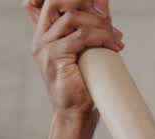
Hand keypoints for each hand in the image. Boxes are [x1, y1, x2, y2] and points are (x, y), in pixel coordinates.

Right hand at [24, 0, 124, 115]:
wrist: (75, 111)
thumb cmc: (82, 81)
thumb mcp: (87, 46)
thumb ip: (91, 22)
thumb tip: (104, 1)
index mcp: (44, 32)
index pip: (46, 1)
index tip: (97, 5)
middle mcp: (40, 37)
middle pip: (56, 1)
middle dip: (84, 2)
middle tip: (107, 17)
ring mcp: (44, 47)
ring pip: (73, 18)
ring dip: (100, 24)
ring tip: (115, 38)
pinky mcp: (53, 57)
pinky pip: (80, 36)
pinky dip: (101, 37)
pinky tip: (113, 45)